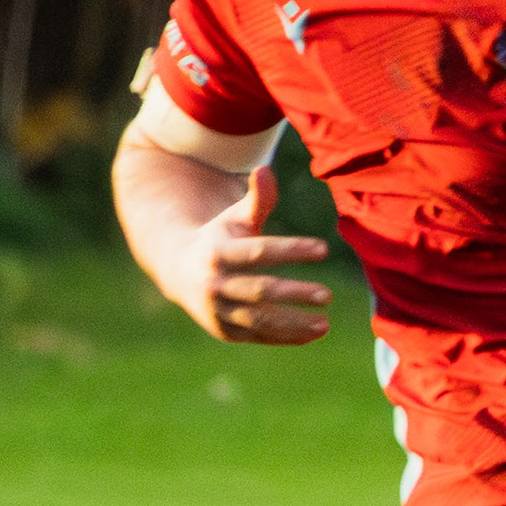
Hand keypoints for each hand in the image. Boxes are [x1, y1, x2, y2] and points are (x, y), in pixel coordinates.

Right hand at [176, 167, 331, 344]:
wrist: (178, 270)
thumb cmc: (220, 238)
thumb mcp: (234, 217)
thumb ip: (256, 200)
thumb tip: (265, 169)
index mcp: (218, 252)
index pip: (259, 252)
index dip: (291, 250)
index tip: (324, 249)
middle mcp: (215, 284)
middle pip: (259, 290)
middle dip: (293, 293)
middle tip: (327, 295)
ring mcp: (217, 311)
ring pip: (258, 320)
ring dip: (293, 324)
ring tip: (326, 324)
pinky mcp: (223, 331)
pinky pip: (258, 336)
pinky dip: (285, 337)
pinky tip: (314, 333)